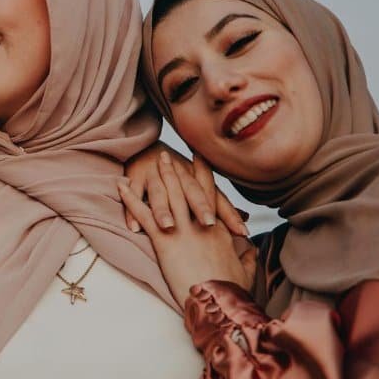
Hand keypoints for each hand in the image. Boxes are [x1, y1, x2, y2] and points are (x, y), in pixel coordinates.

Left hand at [118, 152, 255, 306]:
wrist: (220, 303)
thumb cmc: (232, 291)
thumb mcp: (245, 271)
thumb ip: (248, 257)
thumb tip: (252, 251)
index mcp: (219, 229)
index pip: (210, 194)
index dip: (204, 174)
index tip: (199, 158)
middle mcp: (200, 223)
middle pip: (187, 189)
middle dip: (177, 169)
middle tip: (168, 153)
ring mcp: (182, 230)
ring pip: (168, 195)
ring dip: (159, 176)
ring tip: (152, 160)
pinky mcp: (165, 241)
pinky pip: (144, 214)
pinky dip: (130, 199)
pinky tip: (121, 186)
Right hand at [122, 142, 247, 236]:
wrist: (145, 147)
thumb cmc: (177, 175)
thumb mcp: (199, 187)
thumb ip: (221, 206)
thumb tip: (246, 220)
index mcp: (197, 180)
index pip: (216, 198)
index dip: (228, 213)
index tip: (242, 232)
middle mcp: (179, 175)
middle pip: (191, 191)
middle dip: (200, 207)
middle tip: (208, 224)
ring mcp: (156, 176)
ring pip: (160, 193)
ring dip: (163, 209)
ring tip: (168, 226)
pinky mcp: (135, 177)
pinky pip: (134, 194)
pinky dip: (132, 209)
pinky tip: (134, 227)